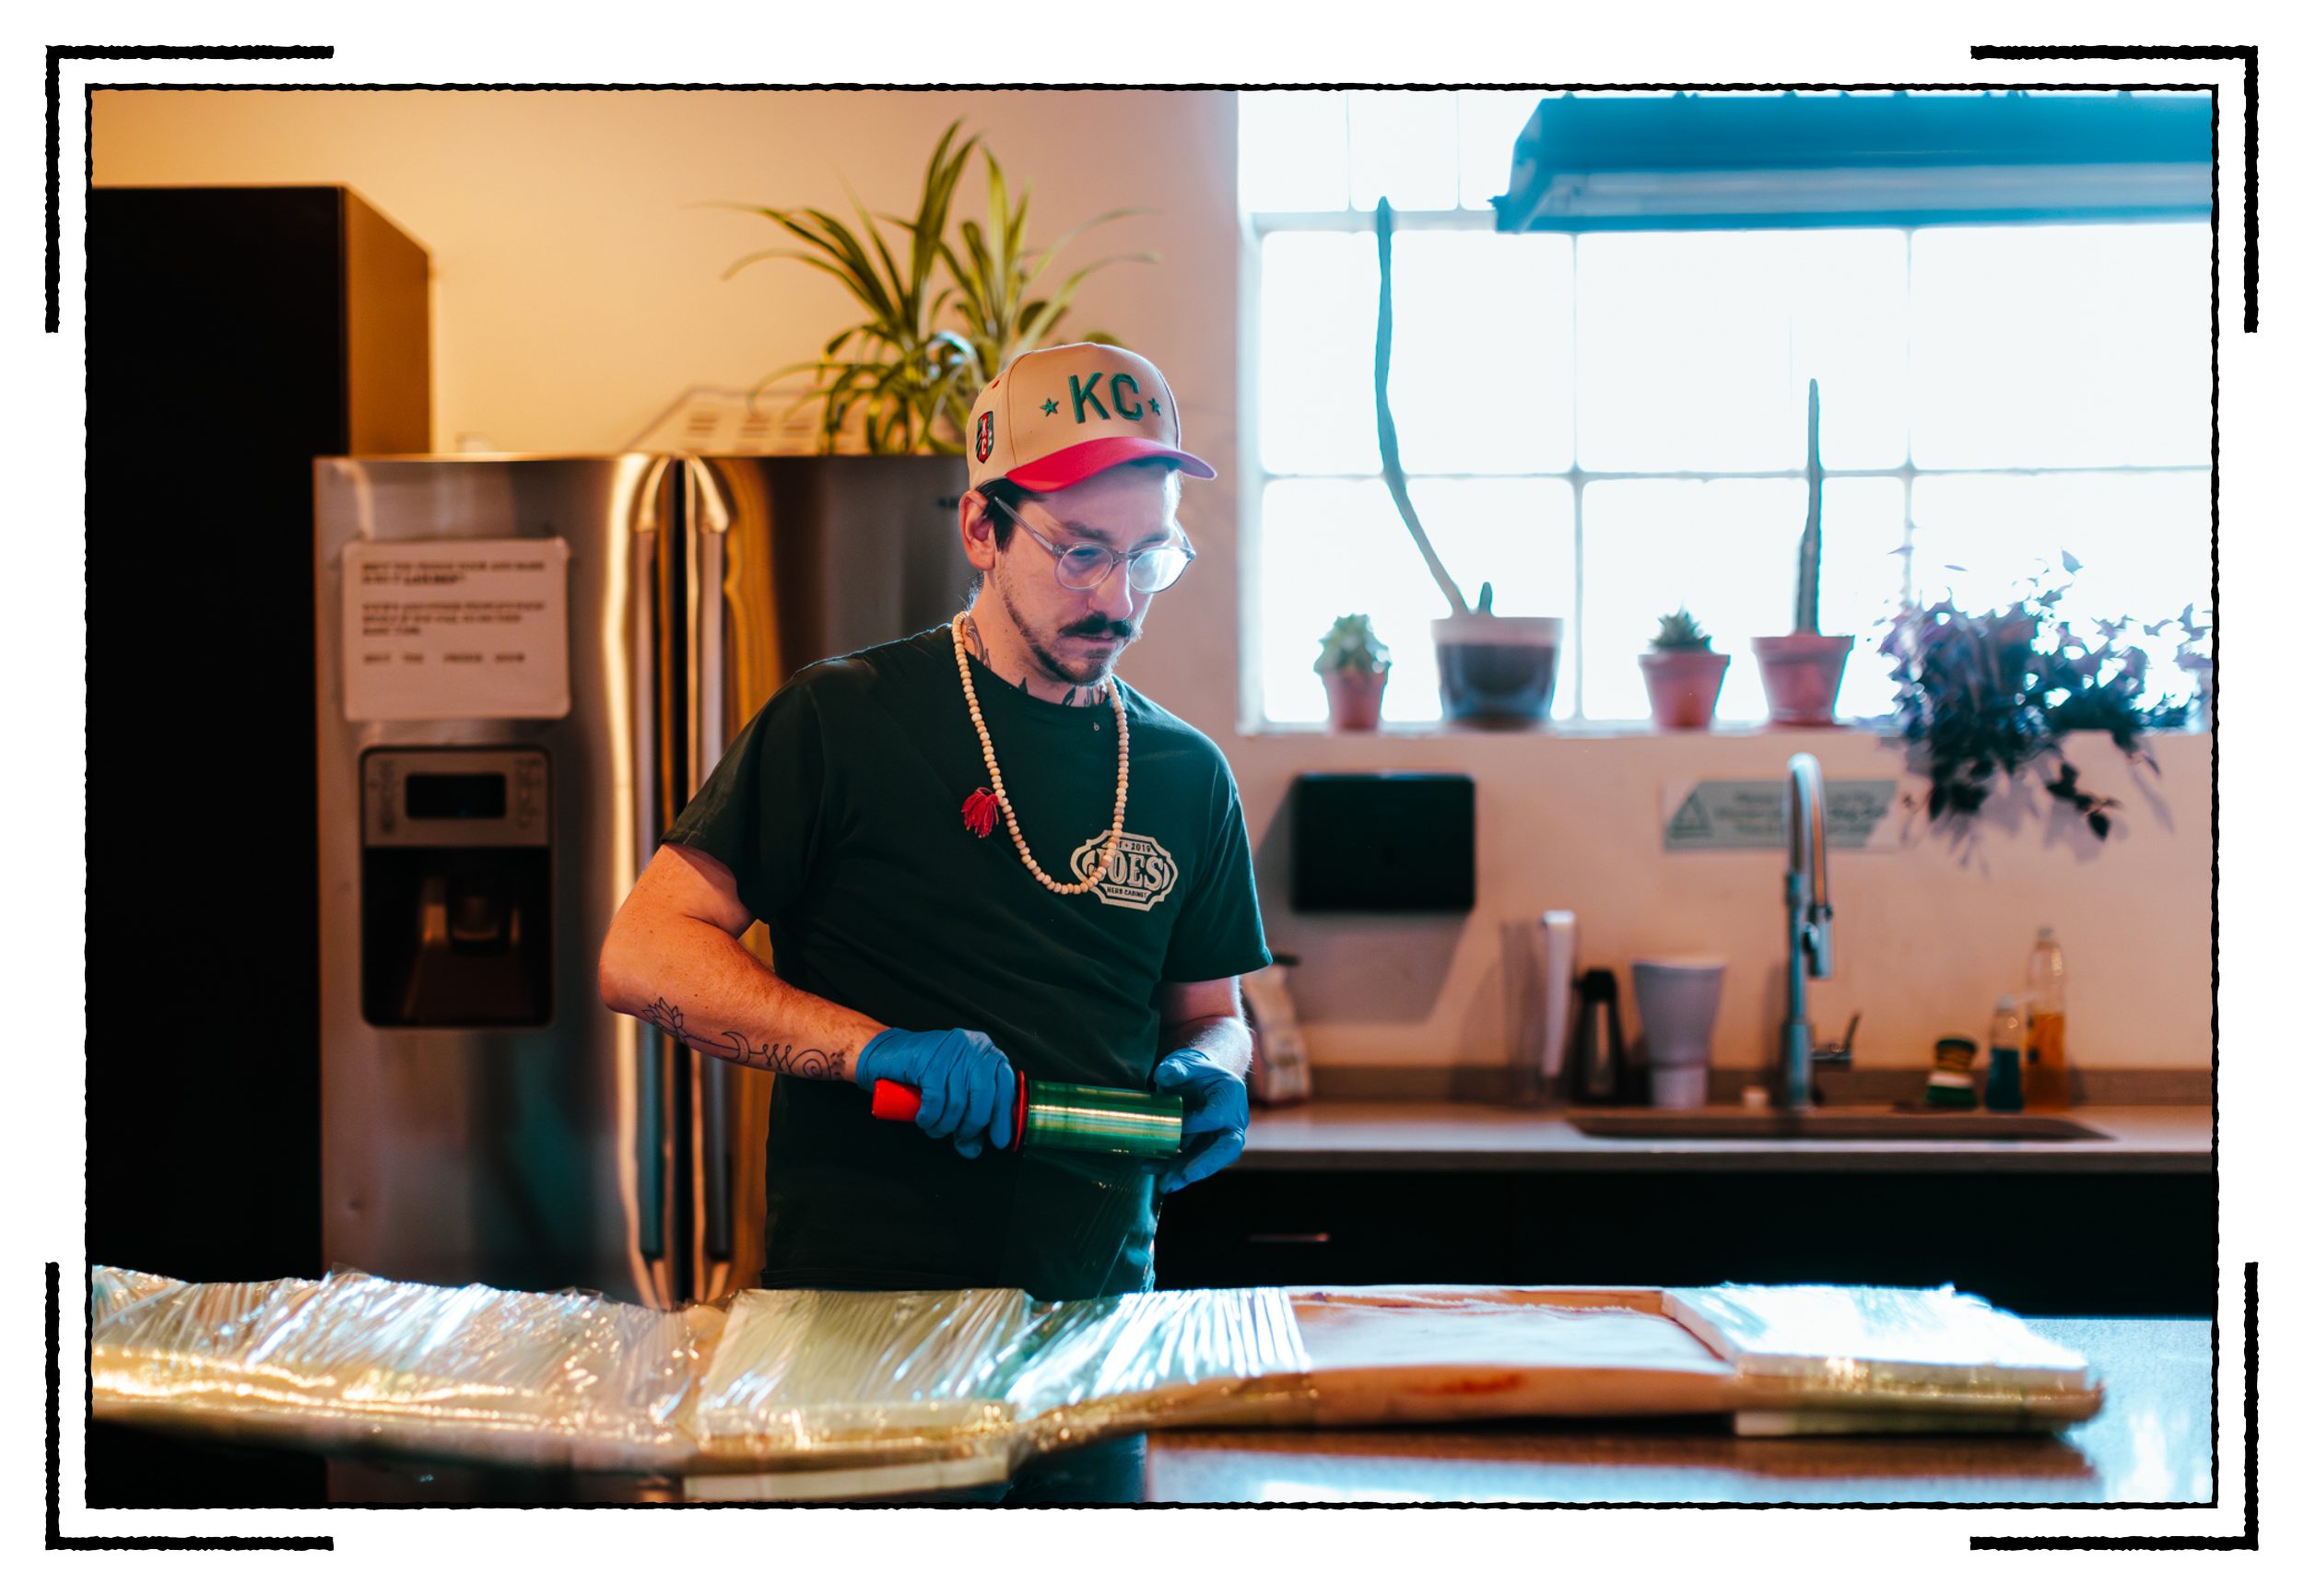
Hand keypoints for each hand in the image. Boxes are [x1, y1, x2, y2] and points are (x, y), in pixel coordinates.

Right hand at [854, 1029, 1015, 1158]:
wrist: (887, 1053)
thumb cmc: (924, 1072)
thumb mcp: (954, 1091)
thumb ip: (969, 1116)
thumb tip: (974, 1148)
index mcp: (987, 1052)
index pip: (1006, 1087)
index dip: (1002, 1117)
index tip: (998, 1140)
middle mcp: (974, 1047)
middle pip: (984, 1097)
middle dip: (971, 1127)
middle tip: (961, 1140)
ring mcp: (952, 1052)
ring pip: (958, 1103)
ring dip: (945, 1126)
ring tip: (935, 1129)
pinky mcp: (930, 1060)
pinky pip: (936, 1101)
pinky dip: (930, 1118)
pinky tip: (924, 1120)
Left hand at [1150, 1048, 1247, 1193]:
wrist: (1197, 1078)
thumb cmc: (1194, 1069)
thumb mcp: (1185, 1062)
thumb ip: (1177, 1068)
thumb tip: (1164, 1076)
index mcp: (1231, 1095)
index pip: (1216, 1117)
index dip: (1195, 1124)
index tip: (1175, 1125)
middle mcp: (1232, 1121)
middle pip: (1226, 1150)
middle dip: (1205, 1165)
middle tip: (1185, 1176)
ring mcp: (1219, 1137)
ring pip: (1206, 1162)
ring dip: (1184, 1173)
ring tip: (1164, 1183)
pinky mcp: (1203, 1148)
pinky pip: (1190, 1161)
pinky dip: (1171, 1168)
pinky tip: (1151, 1168)